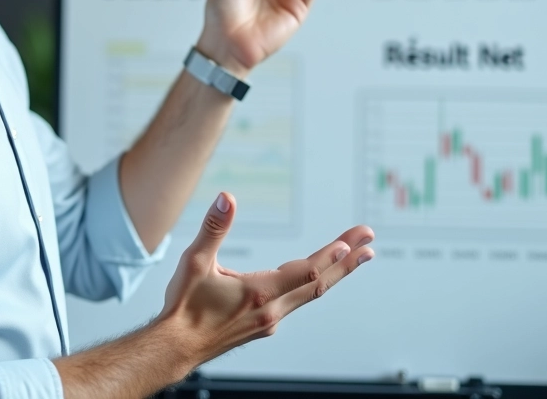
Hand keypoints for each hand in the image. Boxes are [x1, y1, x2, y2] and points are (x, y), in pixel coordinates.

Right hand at [157, 192, 372, 365]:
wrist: (176, 346)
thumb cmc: (184, 308)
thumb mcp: (194, 261)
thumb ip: (213, 228)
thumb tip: (227, 199)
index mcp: (259, 292)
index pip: (304, 271)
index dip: (330, 256)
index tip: (352, 242)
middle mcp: (272, 310)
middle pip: (319, 283)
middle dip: (347, 261)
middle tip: (369, 244)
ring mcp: (271, 320)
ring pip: (312, 293)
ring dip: (336, 273)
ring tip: (355, 257)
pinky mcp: (265, 325)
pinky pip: (299, 301)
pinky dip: (315, 284)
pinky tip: (316, 277)